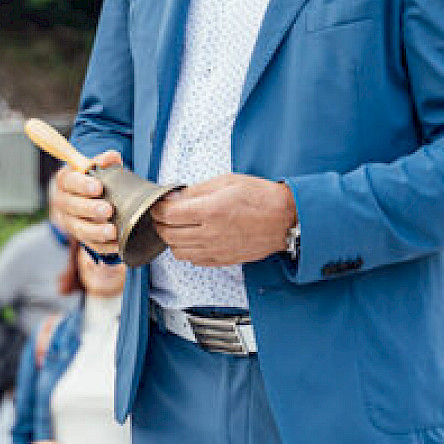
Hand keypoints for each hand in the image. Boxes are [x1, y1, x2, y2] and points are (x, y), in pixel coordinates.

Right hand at [48, 151, 124, 257]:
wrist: (83, 197)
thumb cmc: (92, 180)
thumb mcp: (96, 168)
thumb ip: (104, 161)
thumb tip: (112, 156)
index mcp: (65, 181)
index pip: (69, 182)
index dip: (82, 185)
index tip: (98, 187)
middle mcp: (63, 202)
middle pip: (72, 207)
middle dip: (90, 209)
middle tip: (108, 210)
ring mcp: (69, 221)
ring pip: (78, 229)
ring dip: (96, 231)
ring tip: (112, 231)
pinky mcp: (80, 237)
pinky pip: (90, 244)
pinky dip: (104, 246)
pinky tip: (118, 244)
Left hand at [149, 175, 295, 268]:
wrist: (286, 219)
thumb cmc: (261, 197)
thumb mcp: (227, 182)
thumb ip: (197, 190)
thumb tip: (174, 197)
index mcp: (209, 211)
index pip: (167, 214)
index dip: (157, 208)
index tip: (157, 204)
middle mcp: (210, 233)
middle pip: (168, 234)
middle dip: (160, 223)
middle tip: (163, 215)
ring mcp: (216, 249)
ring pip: (178, 251)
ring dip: (171, 239)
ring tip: (177, 228)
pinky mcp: (223, 260)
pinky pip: (194, 261)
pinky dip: (187, 251)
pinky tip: (193, 239)